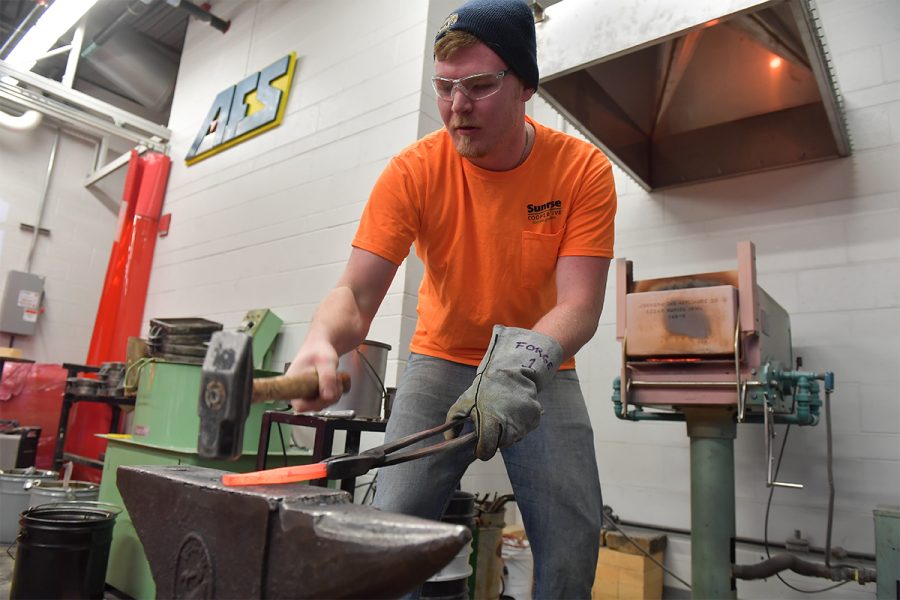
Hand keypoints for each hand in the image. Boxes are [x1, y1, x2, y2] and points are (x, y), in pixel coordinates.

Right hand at [285, 338, 342, 412]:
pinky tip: (335, 381)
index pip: (299, 405)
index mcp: (293, 383)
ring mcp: (306, 392)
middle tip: (335, 382)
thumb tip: (327, 396)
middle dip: (328, 397)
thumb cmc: (318, 350)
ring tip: (335, 379)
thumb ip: (327, 378)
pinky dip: (334, 393)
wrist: (321, 346)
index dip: (313, 404)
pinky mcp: (314, 393)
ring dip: (333, 394)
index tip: (323, 395)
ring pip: (321, 404)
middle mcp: (298, 390)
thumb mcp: (326, 362)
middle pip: (313, 406)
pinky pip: (325, 400)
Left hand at [445, 325, 562, 459]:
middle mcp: (511, 424)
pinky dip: (519, 425)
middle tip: (491, 422)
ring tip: (502, 413)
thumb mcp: (463, 402)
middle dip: (494, 438)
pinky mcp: (535, 419)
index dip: (480, 450)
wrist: (510, 372)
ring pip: (514, 439)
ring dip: (507, 431)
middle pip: (501, 445)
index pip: (486, 450)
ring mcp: (525, 422)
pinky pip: (525, 430)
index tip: (478, 446)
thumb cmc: (484, 389)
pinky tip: (513, 411)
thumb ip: (452, 423)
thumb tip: (449, 439)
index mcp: (491, 421)